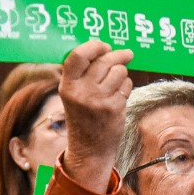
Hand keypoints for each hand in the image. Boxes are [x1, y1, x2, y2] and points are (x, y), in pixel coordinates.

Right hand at [60, 39, 133, 190]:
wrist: (89, 149)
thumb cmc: (83, 116)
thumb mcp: (73, 95)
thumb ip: (82, 73)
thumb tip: (104, 48)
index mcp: (67, 86)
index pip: (78, 56)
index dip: (93, 46)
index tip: (103, 45)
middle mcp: (81, 92)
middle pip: (104, 61)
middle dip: (117, 55)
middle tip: (126, 54)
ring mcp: (99, 101)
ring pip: (118, 71)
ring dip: (122, 73)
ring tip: (117, 82)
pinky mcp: (114, 108)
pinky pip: (126, 85)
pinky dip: (126, 86)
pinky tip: (119, 95)